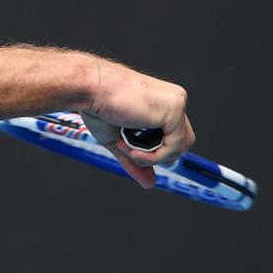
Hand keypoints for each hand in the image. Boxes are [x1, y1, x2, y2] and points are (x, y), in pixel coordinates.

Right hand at [78, 59, 194, 188]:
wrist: (89, 88)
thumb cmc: (97, 106)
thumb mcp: (118, 140)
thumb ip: (135, 160)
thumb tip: (149, 184)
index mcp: (162, 101)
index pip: (173, 134)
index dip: (155, 149)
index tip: (128, 149)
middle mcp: (174, 99)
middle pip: (182, 142)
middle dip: (157, 154)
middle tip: (129, 150)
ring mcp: (176, 104)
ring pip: (180, 147)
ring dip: (152, 156)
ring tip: (127, 147)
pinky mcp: (175, 110)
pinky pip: (174, 147)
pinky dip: (154, 156)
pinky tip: (132, 150)